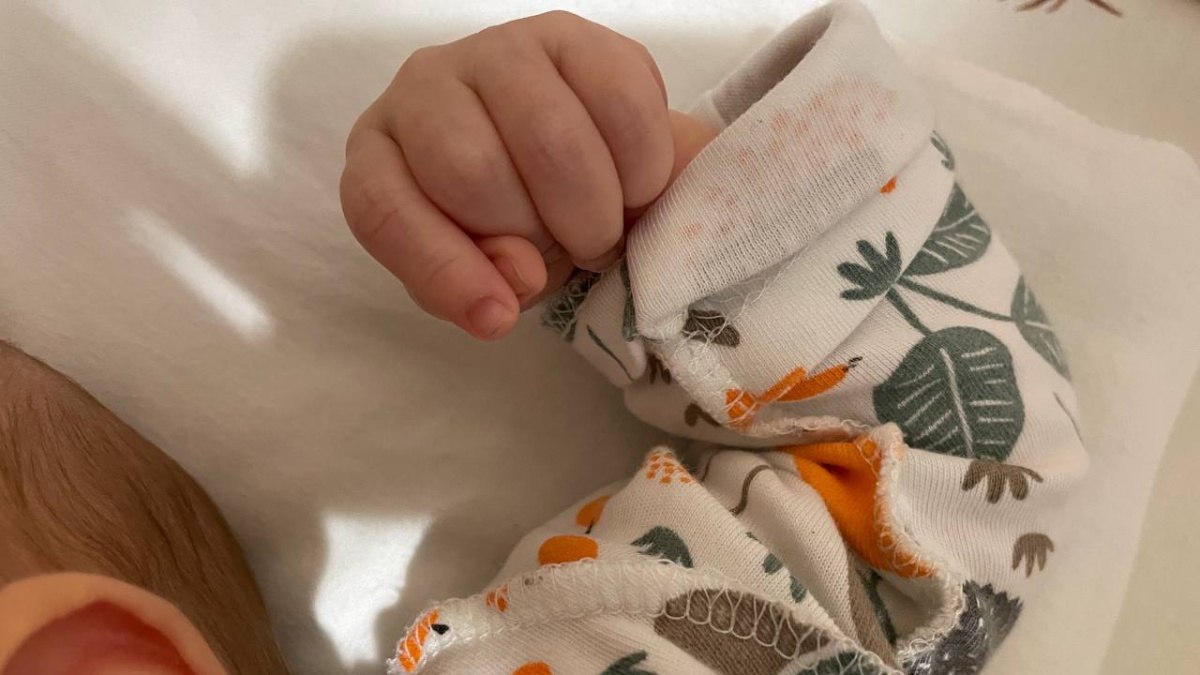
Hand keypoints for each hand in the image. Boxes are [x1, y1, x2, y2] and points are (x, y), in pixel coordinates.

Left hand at [340, 11, 716, 339]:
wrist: (592, 176)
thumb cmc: (520, 229)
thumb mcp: (489, 278)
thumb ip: (485, 285)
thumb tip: (518, 274)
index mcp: (382, 158)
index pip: (382, 208)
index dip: (441, 268)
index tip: (498, 315)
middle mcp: (424, 89)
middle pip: (472, 169)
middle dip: (539, 232)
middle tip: (573, 248)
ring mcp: (498, 51)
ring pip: (550, 136)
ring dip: (595, 209)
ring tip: (605, 224)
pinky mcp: (573, 35)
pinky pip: (620, 102)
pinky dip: (642, 167)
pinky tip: (635, 182)